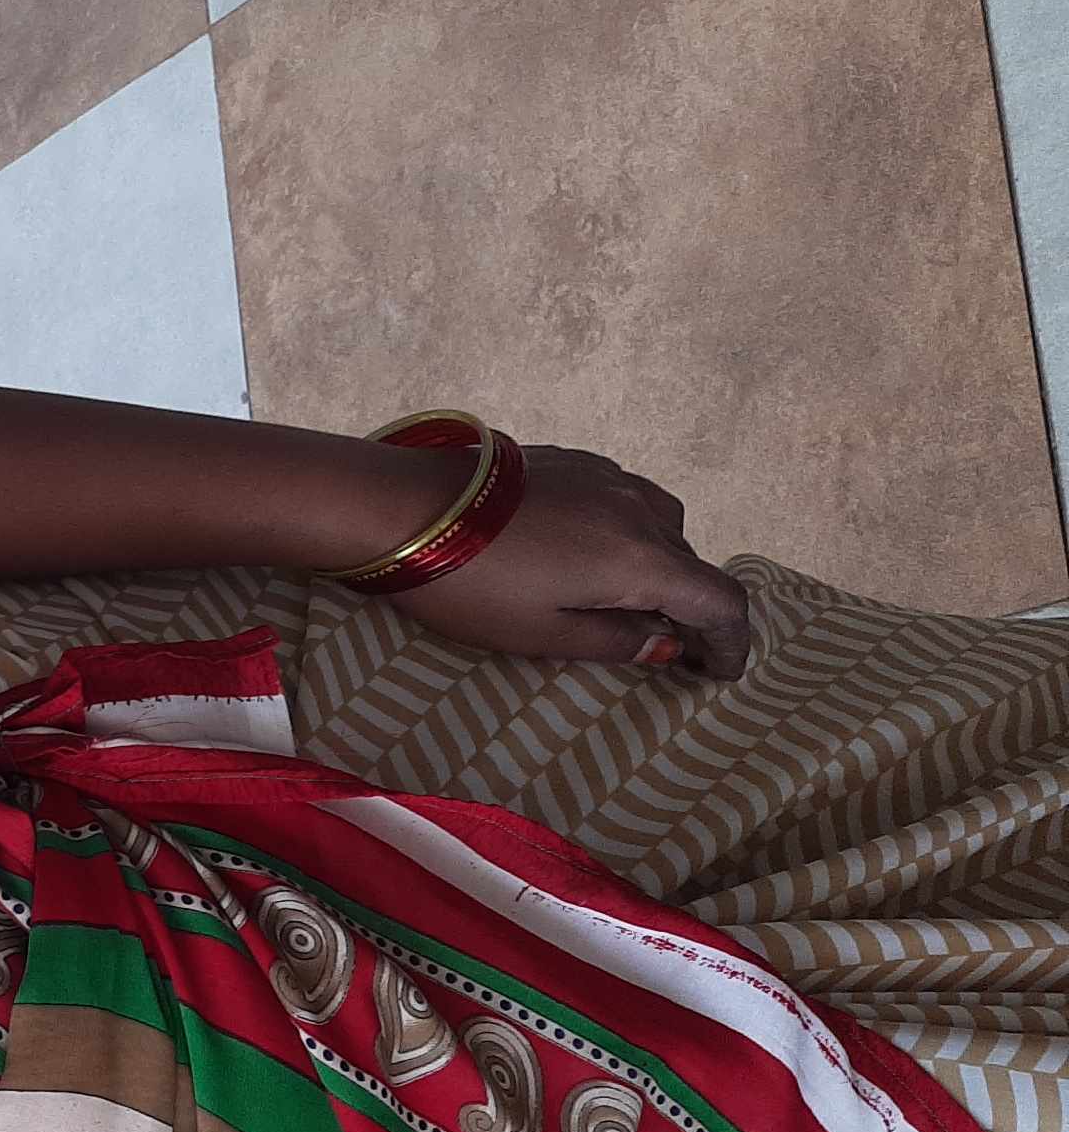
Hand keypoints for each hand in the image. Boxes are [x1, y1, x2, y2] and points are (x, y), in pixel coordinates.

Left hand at [385, 442, 754, 678]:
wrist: (402, 508)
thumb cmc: (469, 586)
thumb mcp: (541, 635)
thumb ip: (614, 642)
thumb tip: (666, 644)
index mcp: (641, 559)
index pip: (720, 600)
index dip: (730, 641)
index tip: (718, 671)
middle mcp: (638, 509)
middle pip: (691, 563)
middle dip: (690, 607)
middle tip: (667, 645)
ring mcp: (606, 477)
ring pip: (662, 524)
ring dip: (660, 564)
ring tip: (627, 599)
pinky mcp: (573, 460)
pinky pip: (625, 498)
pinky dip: (629, 531)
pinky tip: (588, 553)